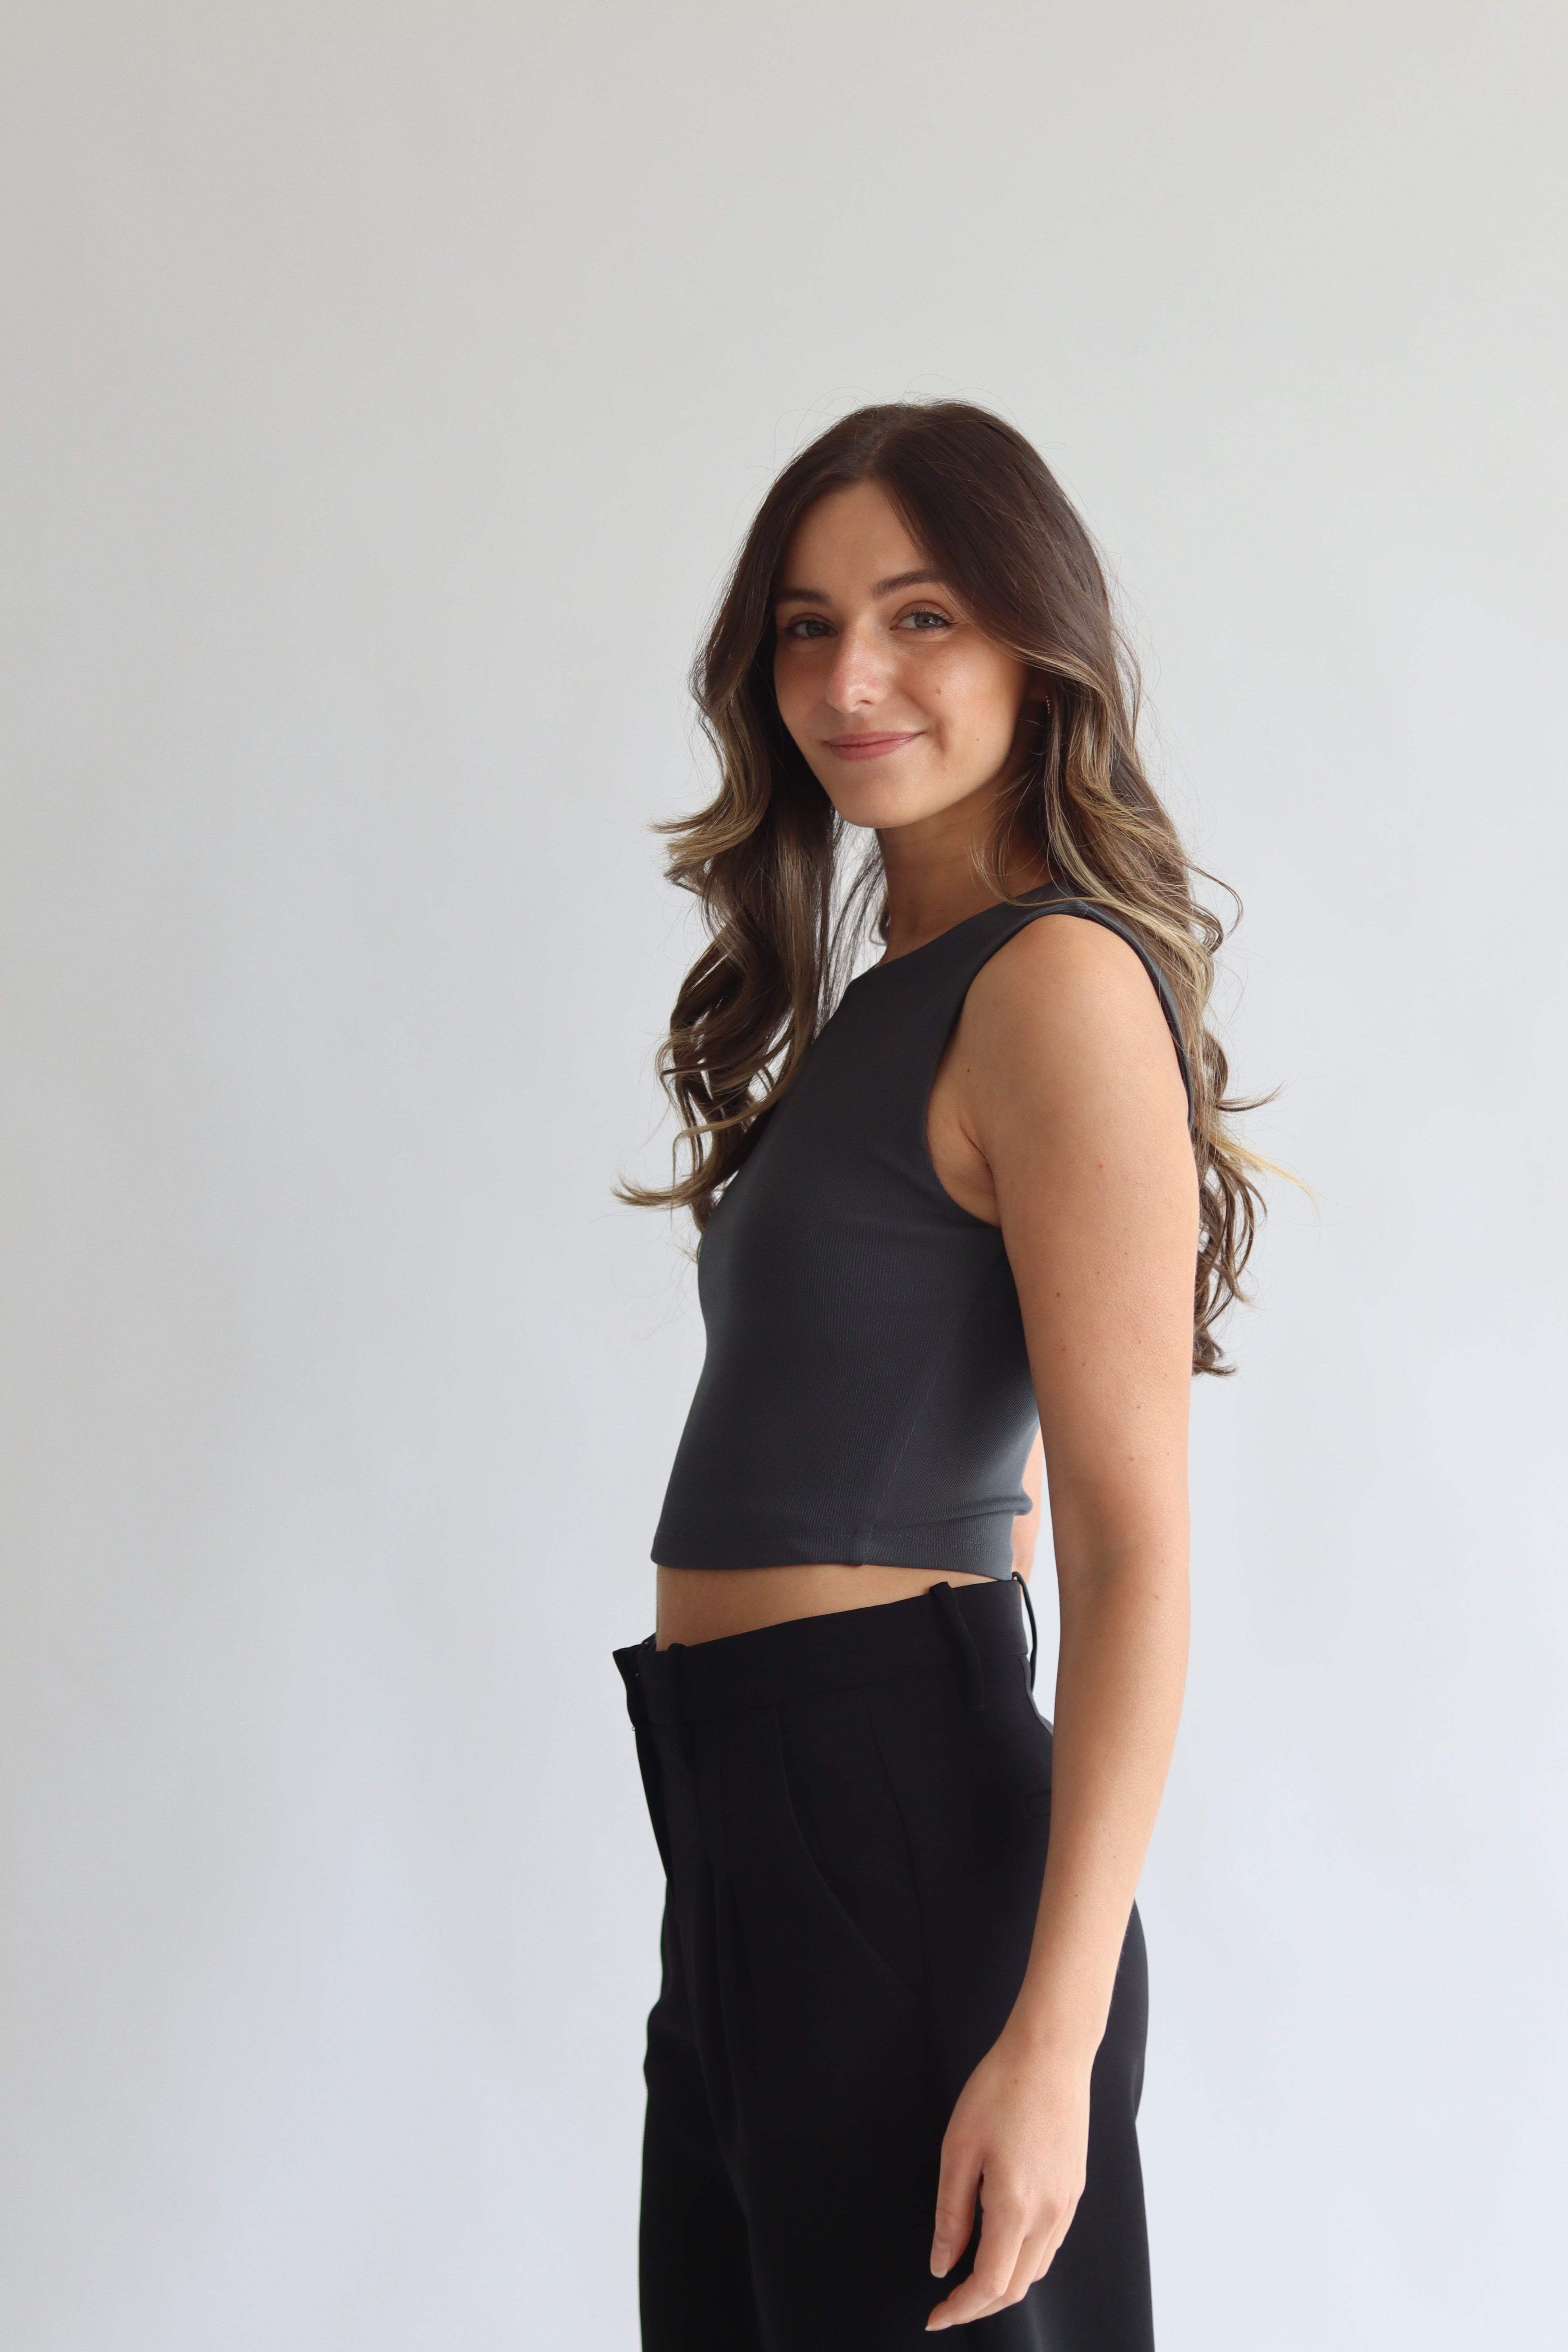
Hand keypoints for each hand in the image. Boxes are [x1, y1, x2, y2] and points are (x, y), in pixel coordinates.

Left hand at [925, 2018, 1090, 2330]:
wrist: (1050, 2051)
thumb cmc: (1001, 2088)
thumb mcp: (959, 2148)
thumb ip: (951, 2213)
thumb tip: (942, 2262)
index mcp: (1016, 2206)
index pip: (989, 2284)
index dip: (960, 2309)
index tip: (935, 2316)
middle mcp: (1049, 2213)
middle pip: (1015, 2286)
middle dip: (979, 2305)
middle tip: (947, 2304)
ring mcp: (1067, 2202)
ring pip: (1035, 2269)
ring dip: (1003, 2285)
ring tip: (969, 2278)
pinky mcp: (1074, 2188)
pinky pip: (1050, 2243)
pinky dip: (1024, 2259)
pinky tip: (1002, 2244)